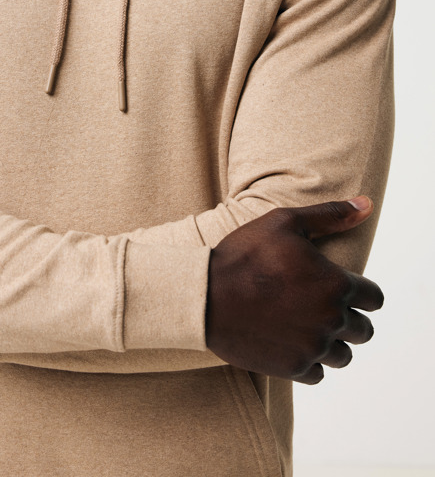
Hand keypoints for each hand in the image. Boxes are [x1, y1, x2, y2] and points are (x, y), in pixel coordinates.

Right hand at [205, 196, 383, 383]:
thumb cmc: (244, 254)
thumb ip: (330, 215)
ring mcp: (312, 348)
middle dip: (348, 318)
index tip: (345, 288)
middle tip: (320, 305)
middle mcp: (330, 320)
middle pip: (363, 331)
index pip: (374, 299)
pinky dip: (309, 360)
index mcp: (335, 284)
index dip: (362, 292)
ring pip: (343, 355)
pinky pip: (318, 373)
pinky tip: (291, 341)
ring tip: (306, 324)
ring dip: (331, 341)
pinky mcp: (293, 368)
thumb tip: (366, 204)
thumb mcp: (285, 222)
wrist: (205, 295)